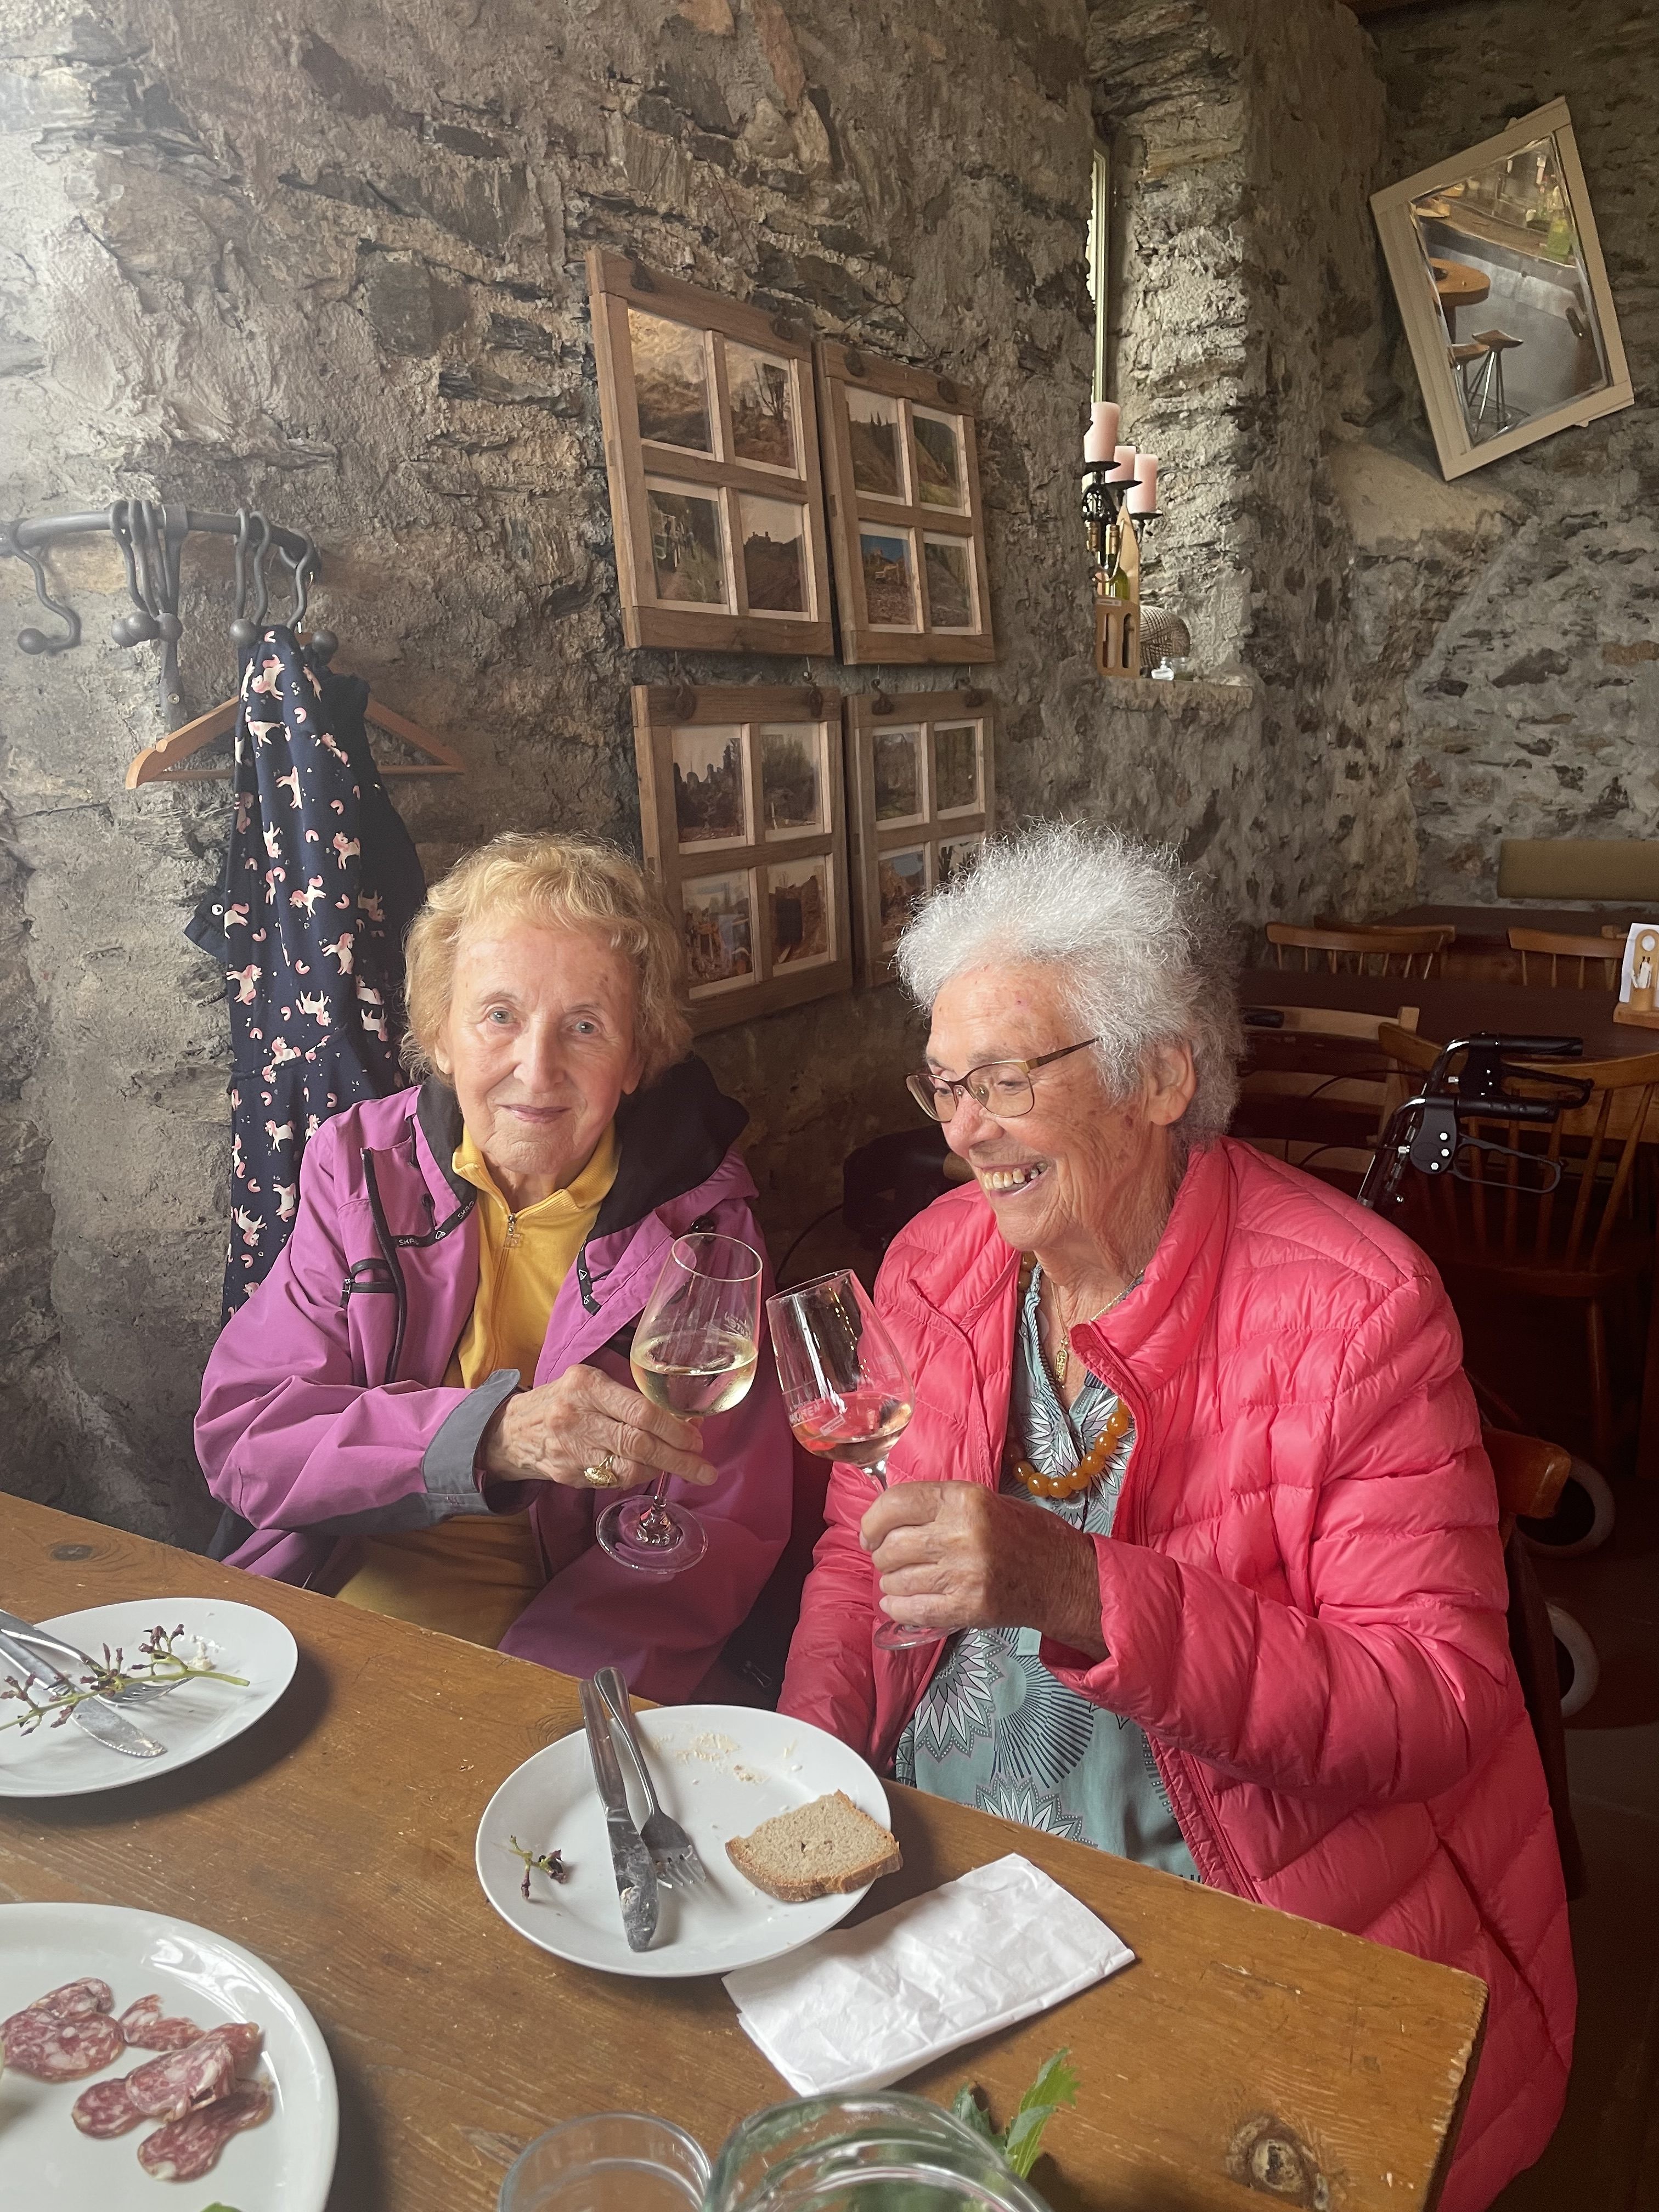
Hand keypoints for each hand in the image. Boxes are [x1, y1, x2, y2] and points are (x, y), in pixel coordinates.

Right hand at [478, 1364, 717, 1491]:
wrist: (510, 1431)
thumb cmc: (561, 1401)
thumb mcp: (587, 1383)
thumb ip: (626, 1397)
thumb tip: (680, 1418)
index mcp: (586, 1385)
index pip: (640, 1410)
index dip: (674, 1428)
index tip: (697, 1438)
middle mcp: (577, 1416)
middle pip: (638, 1443)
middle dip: (678, 1458)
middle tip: (704, 1468)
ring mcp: (571, 1449)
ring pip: (628, 1466)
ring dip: (662, 1469)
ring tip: (685, 1468)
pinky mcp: (569, 1475)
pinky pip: (613, 1480)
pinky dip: (637, 1476)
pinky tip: (650, 1470)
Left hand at [859, 1483, 1108, 1658]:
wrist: (1064, 1576)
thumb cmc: (1023, 1533)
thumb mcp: (981, 1501)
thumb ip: (937, 1506)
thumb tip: (885, 1518)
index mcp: (964, 1499)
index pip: (895, 1504)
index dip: (872, 1521)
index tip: (870, 1532)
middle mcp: (960, 1534)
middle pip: (890, 1546)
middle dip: (881, 1555)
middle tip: (891, 1559)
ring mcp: (963, 1574)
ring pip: (896, 1580)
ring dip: (891, 1582)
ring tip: (905, 1579)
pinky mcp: (967, 1608)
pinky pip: (912, 1609)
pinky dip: (897, 1607)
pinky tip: (899, 1602)